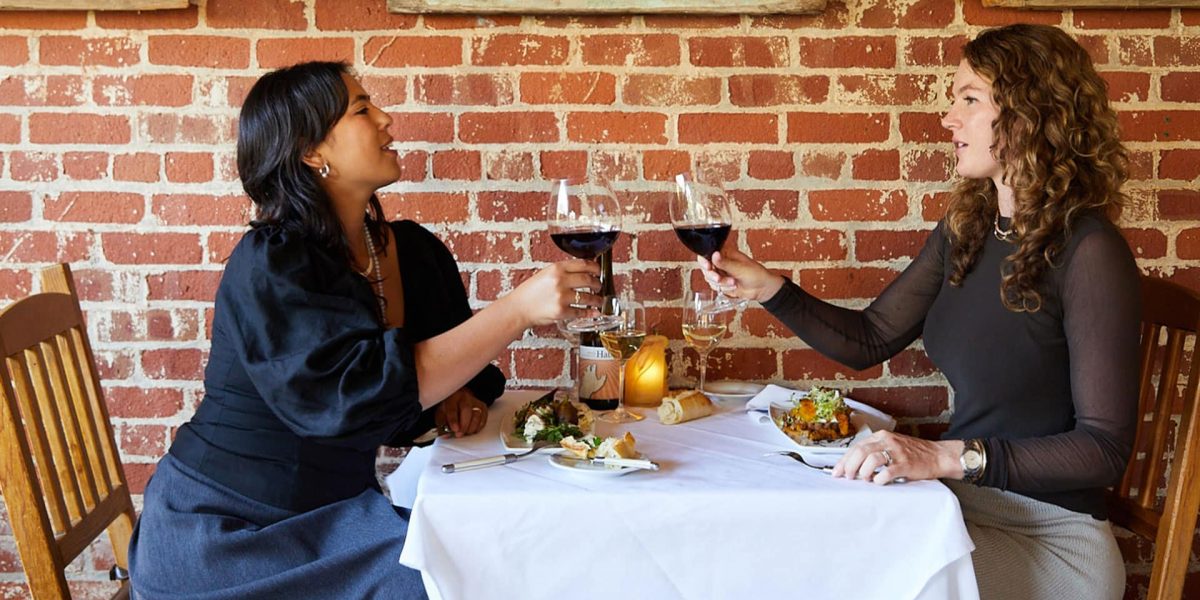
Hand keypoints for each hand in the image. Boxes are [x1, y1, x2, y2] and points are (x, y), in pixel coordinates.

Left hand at [435, 388, 487, 437]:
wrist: (459, 399)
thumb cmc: (449, 408)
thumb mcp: (441, 414)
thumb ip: (442, 425)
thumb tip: (445, 436)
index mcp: (452, 398)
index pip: (452, 408)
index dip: (453, 420)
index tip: (454, 430)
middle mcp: (464, 397)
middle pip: (466, 409)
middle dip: (464, 425)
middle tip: (459, 434)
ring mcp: (475, 401)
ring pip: (477, 414)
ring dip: (472, 427)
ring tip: (466, 433)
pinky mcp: (483, 407)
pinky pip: (483, 418)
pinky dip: (479, 426)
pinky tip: (472, 430)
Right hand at [504, 259, 600, 327]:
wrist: (518, 308)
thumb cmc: (529, 292)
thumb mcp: (544, 274)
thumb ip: (561, 272)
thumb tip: (581, 272)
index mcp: (556, 268)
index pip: (583, 264)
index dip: (595, 268)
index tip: (598, 271)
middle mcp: (560, 281)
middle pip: (588, 279)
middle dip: (597, 284)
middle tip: (598, 286)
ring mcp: (561, 297)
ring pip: (588, 297)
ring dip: (596, 299)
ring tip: (598, 300)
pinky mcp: (561, 311)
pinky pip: (581, 311)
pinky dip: (590, 313)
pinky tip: (593, 312)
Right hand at [698, 248, 784, 303]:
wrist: (762, 289)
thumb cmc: (756, 274)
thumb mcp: (739, 268)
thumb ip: (724, 263)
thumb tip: (714, 255)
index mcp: (725, 253)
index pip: (708, 253)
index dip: (704, 260)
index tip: (708, 266)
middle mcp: (721, 261)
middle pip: (706, 267)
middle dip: (712, 275)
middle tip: (719, 278)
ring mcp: (721, 272)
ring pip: (709, 278)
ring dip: (720, 283)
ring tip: (733, 282)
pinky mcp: (722, 282)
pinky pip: (714, 286)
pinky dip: (723, 288)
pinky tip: (733, 286)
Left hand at [831, 430, 961, 485]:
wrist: (937, 455)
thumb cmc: (912, 453)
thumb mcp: (890, 446)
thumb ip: (873, 452)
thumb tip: (852, 465)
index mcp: (881, 436)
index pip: (856, 447)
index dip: (844, 460)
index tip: (837, 471)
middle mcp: (887, 441)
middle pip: (860, 451)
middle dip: (849, 466)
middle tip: (848, 477)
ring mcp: (897, 452)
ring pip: (871, 459)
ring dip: (863, 472)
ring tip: (865, 479)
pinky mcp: (906, 464)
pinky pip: (887, 472)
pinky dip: (879, 479)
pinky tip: (878, 482)